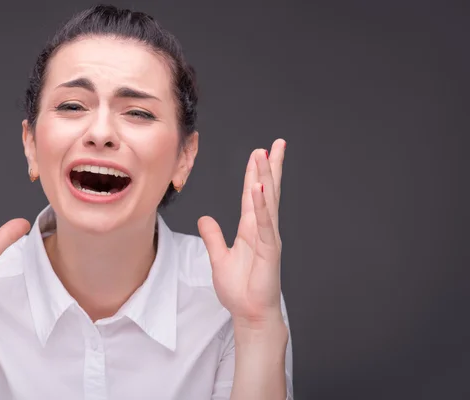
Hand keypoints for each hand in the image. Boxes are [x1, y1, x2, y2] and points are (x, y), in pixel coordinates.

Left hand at [198, 140, 285, 328]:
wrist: (249, 313)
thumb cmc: (240, 289)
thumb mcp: (219, 257)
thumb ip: (213, 236)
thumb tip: (204, 219)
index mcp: (250, 229)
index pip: (252, 195)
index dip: (254, 173)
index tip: (258, 153)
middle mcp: (261, 229)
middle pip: (267, 191)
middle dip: (270, 167)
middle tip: (276, 144)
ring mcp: (267, 238)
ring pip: (268, 202)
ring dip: (266, 177)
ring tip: (266, 155)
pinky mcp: (269, 250)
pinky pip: (264, 224)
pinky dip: (263, 206)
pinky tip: (260, 189)